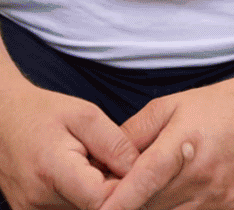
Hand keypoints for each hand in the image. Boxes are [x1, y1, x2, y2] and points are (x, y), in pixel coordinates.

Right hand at [0, 80, 137, 209]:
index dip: (125, 186)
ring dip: (97, 194)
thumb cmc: (43, 113)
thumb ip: (115, 144)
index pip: (101, 199)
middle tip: (114, 163)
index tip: (135, 168)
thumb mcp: (86, 115)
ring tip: (95, 166)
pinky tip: (82, 177)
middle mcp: (37, 200)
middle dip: (113, 189)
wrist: (2, 121)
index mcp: (51, 170)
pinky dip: (82, 197)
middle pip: (95, 208)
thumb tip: (139, 170)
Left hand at [98, 76, 233, 209]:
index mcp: (183, 146)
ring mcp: (219, 195)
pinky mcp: (233, 206)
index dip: (115, 203)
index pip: (141, 184)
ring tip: (158, 186)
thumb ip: (132, 134)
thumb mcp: (169, 106)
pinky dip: (180, 209)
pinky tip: (179, 192)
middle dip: (131, 202)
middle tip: (125, 187)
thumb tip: (101, 163)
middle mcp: (202, 176)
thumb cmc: (216, 105)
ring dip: (156, 207)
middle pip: (150, 206)